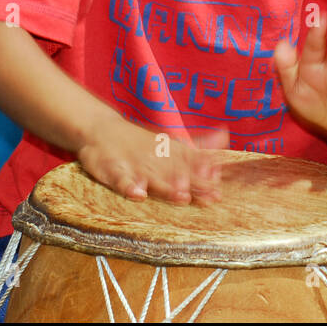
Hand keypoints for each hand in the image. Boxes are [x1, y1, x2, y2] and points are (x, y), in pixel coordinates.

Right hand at [77, 113, 227, 203]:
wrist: (101, 130)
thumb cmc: (142, 143)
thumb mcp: (171, 143)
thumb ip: (198, 145)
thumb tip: (225, 134)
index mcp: (171, 152)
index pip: (193, 162)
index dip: (207, 172)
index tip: (220, 182)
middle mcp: (157, 157)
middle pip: (178, 171)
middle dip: (195, 182)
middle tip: (209, 194)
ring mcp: (136, 164)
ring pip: (153, 176)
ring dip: (167, 186)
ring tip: (181, 195)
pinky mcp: (114, 170)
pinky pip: (122, 179)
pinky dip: (130, 187)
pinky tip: (138, 194)